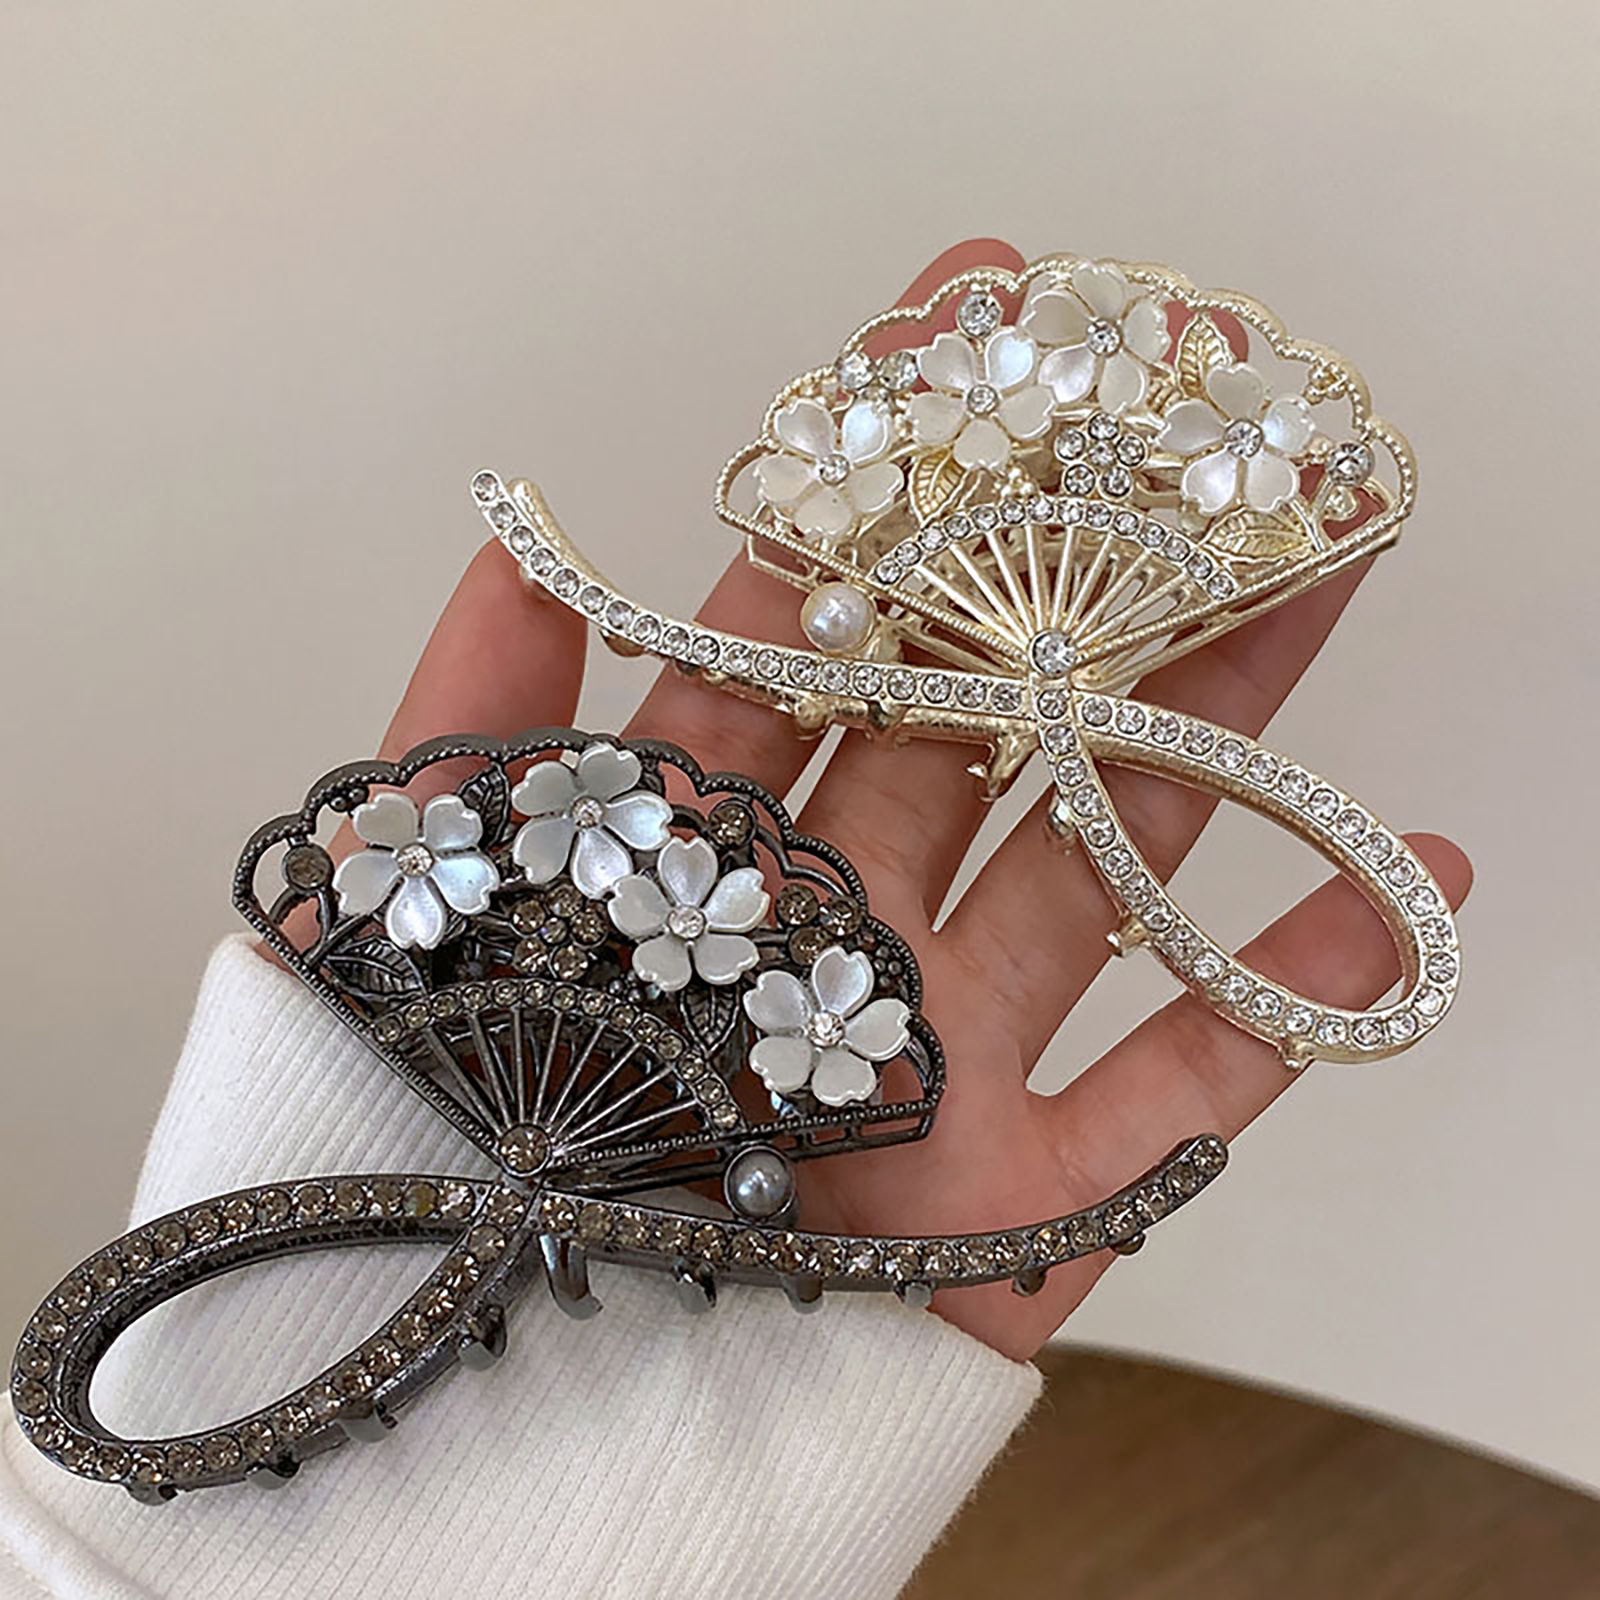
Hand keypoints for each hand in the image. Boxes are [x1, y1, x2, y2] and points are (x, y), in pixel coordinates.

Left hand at [374, 239, 1472, 1360]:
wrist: (504, 1433)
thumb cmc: (438, 1161)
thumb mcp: (414, 914)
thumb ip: (466, 727)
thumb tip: (514, 531)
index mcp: (717, 864)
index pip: (811, 644)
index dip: (881, 499)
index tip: (961, 351)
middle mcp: (845, 937)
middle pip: (990, 733)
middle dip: (1083, 589)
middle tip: (1182, 443)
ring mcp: (952, 1058)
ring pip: (1109, 865)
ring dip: (1215, 734)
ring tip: (1319, 590)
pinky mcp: (1032, 1200)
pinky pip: (1198, 1084)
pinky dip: (1306, 989)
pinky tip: (1409, 877)